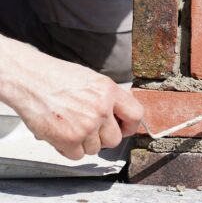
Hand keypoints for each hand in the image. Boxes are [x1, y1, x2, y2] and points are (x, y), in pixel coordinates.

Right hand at [8, 46, 142, 159]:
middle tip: (92, 130)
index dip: (130, 125)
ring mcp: (86, 126)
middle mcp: (101, 109)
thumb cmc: (58, 78)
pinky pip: (77, 156)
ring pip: (95, 149)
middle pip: (115, 139)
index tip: (123, 128)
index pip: (136, 114)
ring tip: (72, 126)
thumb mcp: (93, 80)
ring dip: (85, 143)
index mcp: (110, 91)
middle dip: (104, 137)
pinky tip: (63, 133)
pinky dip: (70, 149)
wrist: (32, 81)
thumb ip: (109, 97)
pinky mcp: (69, 139)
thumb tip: (121, 112)